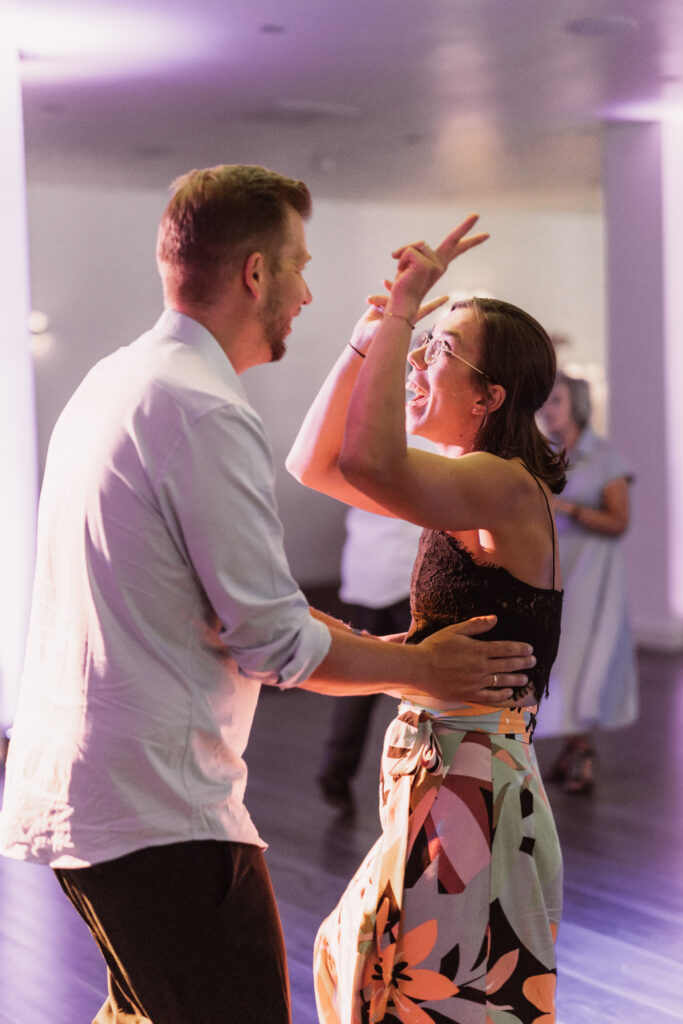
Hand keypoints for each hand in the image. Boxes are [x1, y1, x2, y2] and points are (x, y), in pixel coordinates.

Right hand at [347, 289, 449, 353]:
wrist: (363, 341)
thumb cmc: (377, 340)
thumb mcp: (388, 331)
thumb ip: (394, 324)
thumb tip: (400, 318)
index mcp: (408, 318)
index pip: (426, 309)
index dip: (436, 303)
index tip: (447, 298)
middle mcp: (401, 310)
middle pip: (412, 293)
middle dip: (415, 282)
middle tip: (421, 271)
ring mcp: (390, 307)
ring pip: (394, 291)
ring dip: (389, 287)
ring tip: (384, 283)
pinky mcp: (380, 305)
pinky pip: (382, 295)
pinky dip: (379, 293)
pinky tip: (376, 290)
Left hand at [386, 214, 488, 319]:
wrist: (401, 305)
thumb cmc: (401, 288)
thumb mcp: (407, 264)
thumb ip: (410, 251)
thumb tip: (397, 252)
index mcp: (440, 265)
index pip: (456, 249)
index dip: (471, 241)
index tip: (486, 235)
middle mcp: (440, 265)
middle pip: (454, 239)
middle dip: (465, 226)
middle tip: (476, 215)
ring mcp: (435, 265)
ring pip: (416, 245)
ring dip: (404, 255)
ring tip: (403, 271)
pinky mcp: (426, 265)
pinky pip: (409, 250)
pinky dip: (401, 259)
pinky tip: (403, 272)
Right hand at [405, 615, 535, 705]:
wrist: (419, 668)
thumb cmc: (435, 646)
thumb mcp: (454, 630)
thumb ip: (476, 625)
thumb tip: (494, 619)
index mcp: (477, 649)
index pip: (505, 649)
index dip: (519, 649)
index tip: (530, 649)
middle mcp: (480, 667)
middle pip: (507, 664)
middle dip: (523, 662)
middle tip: (533, 661)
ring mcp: (475, 682)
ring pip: (502, 681)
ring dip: (516, 679)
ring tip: (526, 678)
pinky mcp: (468, 694)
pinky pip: (490, 697)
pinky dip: (501, 695)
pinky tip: (509, 693)